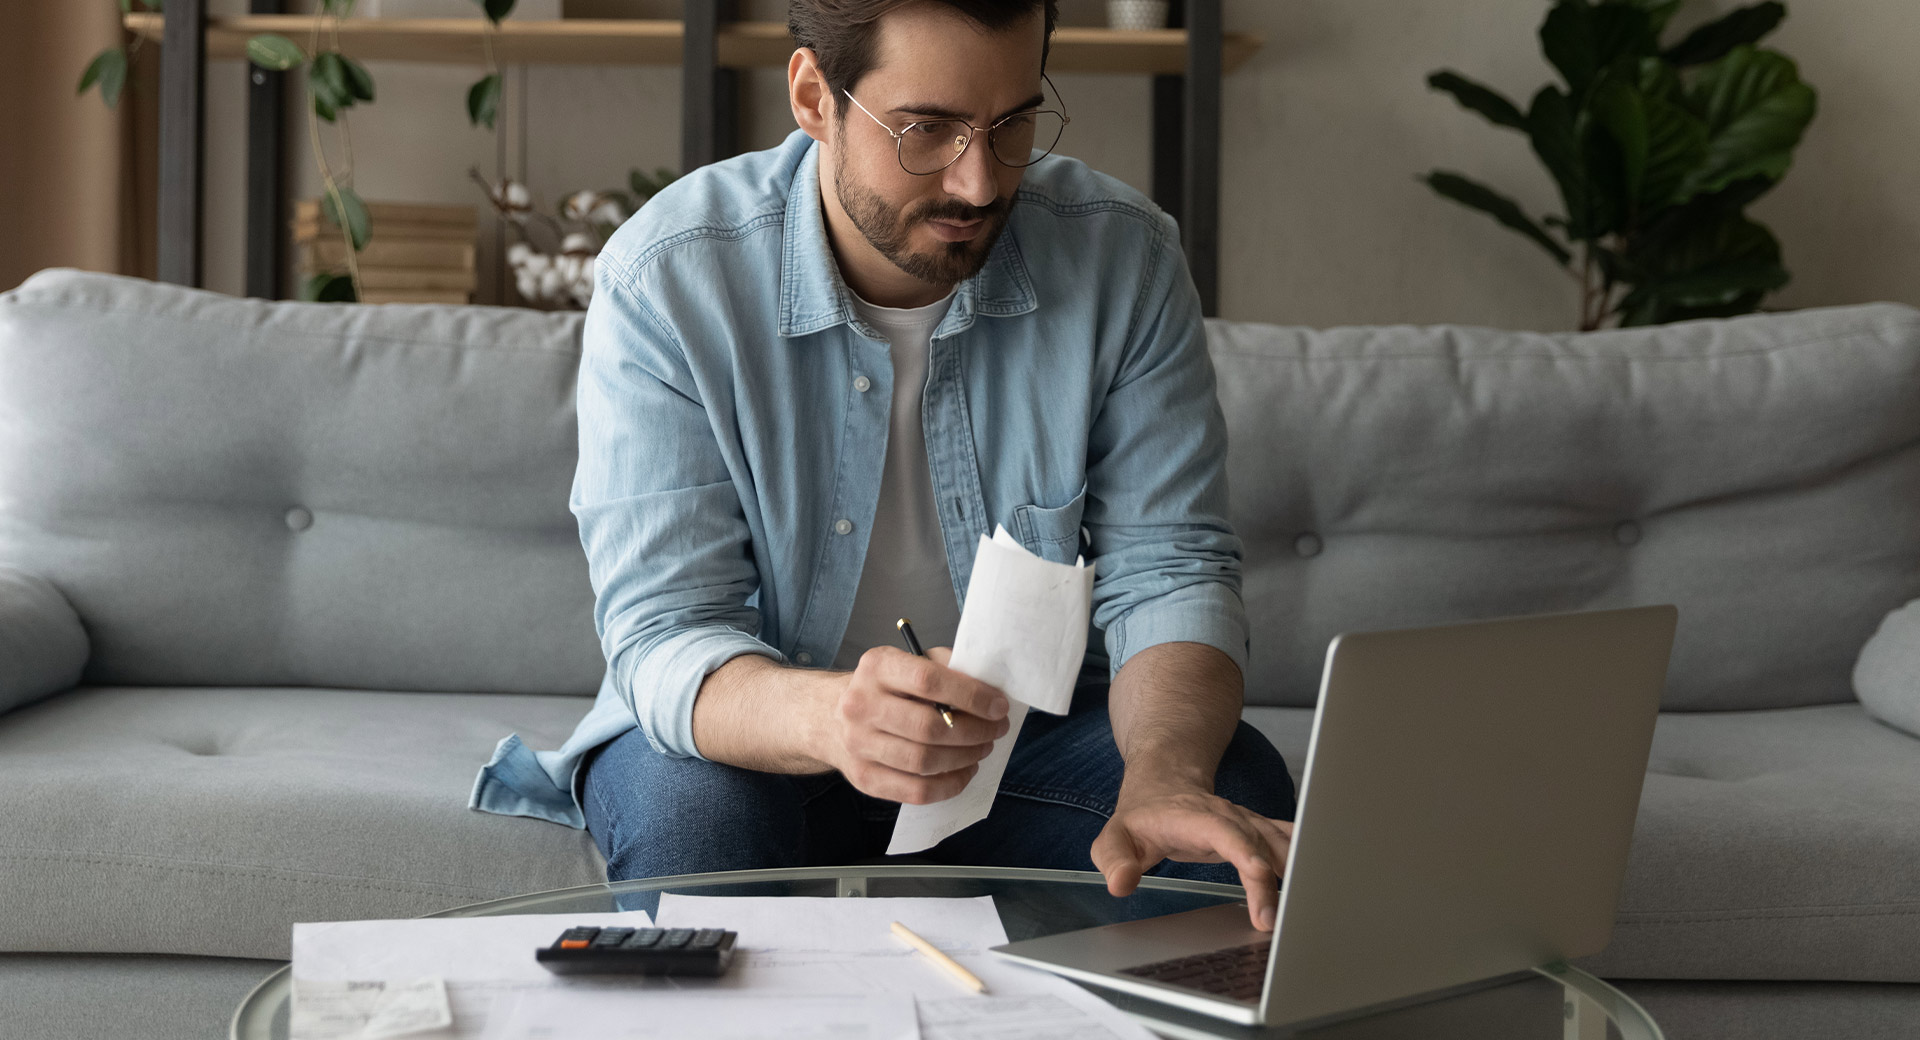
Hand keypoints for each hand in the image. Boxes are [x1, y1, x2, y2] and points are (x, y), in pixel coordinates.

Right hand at [821, 646, 1011, 804]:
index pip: (928, 680)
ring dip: (965, 758)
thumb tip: (987, 687)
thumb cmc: (883, 688)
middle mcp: (861, 705)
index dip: (971, 695)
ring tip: (983, 748)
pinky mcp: (863, 778)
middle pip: (928, 727)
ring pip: (924, 762)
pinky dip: (949, 785)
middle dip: (975, 731)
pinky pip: (915, 791)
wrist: (828, 716)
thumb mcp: (907, 661)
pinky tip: (964, 771)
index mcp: (877, 667)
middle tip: (997, 730)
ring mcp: (858, 745)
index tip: (998, 706)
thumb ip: (944, 666)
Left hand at [1091, 778, 1294, 930]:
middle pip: (1260, 844)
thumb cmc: (1141, 816)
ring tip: (1308, 909)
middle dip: (1274, 880)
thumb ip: (1114, 860)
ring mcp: (1248, 824)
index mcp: (1195, 818)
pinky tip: (1324, 881)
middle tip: (1277, 920)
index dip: (1245, 851)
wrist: (1164, 783)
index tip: (1260, 874)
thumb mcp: (1113, 837)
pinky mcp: (1259, 832)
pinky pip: (1290, 843)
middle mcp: (1229, 818)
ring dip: (1298, 873)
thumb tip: (1121, 884)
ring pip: (1282, 844)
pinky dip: (1308, 860)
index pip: (1225, 832)